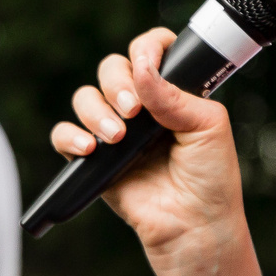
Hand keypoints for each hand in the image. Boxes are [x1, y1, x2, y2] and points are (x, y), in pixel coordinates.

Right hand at [50, 28, 244, 263]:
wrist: (195, 227)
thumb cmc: (211, 180)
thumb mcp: (208, 128)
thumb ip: (175, 96)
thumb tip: (143, 69)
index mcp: (172, 92)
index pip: (150, 51)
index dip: (146, 49)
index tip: (147, 65)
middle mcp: (141, 108)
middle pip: (111, 68)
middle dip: (117, 83)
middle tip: (133, 110)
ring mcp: (116, 132)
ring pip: (84, 97)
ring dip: (96, 111)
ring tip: (117, 138)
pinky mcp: (95, 160)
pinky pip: (64, 135)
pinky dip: (70, 136)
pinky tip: (91, 149)